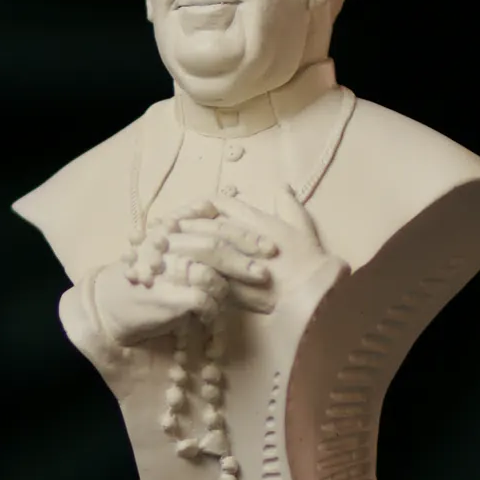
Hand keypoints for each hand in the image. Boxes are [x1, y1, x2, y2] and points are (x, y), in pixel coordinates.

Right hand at [91, 200, 275, 345]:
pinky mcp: (164, 296)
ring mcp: (164, 269)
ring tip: (248, 295)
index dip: (245, 234)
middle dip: (246, 258)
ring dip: (231, 285)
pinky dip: (213, 307)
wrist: (111, 304)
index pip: (214, 224)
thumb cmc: (147, 276)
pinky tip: (216, 312)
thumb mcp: (166, 247)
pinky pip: (200, 299)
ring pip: (209, 272)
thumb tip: (222, 214)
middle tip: (267, 271)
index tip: (270, 244)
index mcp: (172, 228)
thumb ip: (192, 231)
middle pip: (214, 245)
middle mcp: (167, 244)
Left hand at [181, 188, 330, 310]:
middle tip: (168, 226)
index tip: (193, 210)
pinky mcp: (229, 286)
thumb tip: (283, 187)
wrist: (312, 293)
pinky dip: (190, 273)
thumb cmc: (309, 259)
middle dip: (185, 224)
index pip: (222, 203)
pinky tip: (180, 274)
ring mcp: (234, 262)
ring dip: (183, 247)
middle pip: (204, 225)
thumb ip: (289, 205)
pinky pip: (203, 276)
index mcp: (256, 221)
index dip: (203, 204)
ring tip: (167, 248)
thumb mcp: (302, 226)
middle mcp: (242, 238)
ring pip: (200, 249)